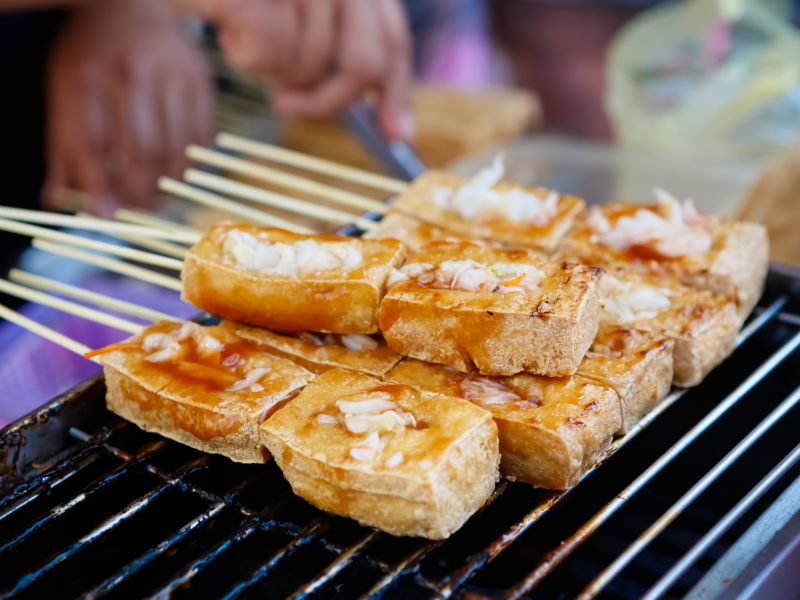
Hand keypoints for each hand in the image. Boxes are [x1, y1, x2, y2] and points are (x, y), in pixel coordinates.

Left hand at [44, 0, 212, 215]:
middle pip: (138, 153)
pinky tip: (180, 172)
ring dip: (168, 184)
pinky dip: (192, 162)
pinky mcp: (199, 79)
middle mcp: (130, 73)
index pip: (93, 146)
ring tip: (161, 198)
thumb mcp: (64, 91)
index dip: (99, 186)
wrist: (134, 6)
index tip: (106, 214)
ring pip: (173, 149)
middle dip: (139, 192)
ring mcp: (169, 74)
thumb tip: (60, 199)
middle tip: (139, 210)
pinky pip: (200, 135)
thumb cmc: (93, 55)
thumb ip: (62, 147)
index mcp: (86, 76)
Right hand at [181, 0, 412, 139]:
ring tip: (243, 35)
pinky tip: (226, 30)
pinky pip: (270, 51)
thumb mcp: (296, 24)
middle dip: (326, 98)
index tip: (397, 136)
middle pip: (363, 63)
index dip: (396, 92)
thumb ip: (345, 62)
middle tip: (286, 103)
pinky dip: (244, 56)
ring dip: (270, 69)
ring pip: (309, 64)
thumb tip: (399, 133)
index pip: (391, 39)